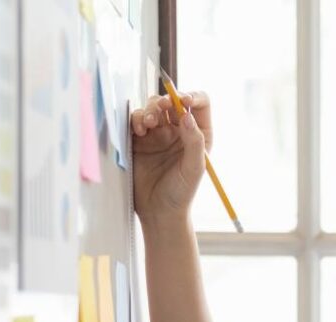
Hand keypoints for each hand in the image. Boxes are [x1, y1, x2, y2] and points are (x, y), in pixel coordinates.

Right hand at [131, 91, 212, 226]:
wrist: (158, 211)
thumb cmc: (181, 193)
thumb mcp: (194, 168)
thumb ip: (194, 141)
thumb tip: (187, 115)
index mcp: (198, 134)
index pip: (199, 103)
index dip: (192, 96)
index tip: (183, 100)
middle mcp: (178, 130)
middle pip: (173, 101)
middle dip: (166, 100)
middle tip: (161, 108)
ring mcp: (158, 134)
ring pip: (153, 108)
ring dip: (150, 110)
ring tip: (148, 125)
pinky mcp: (139, 140)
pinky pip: (136, 120)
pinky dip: (136, 120)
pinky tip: (138, 131)